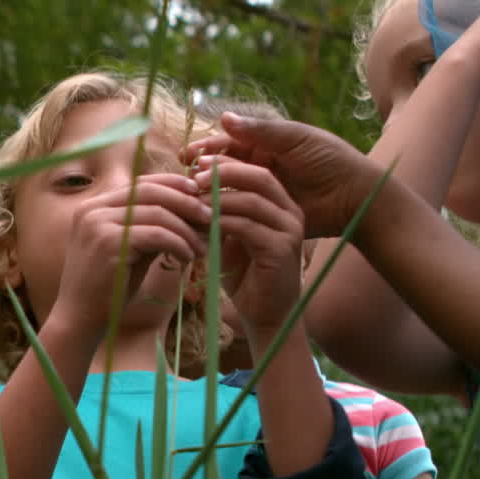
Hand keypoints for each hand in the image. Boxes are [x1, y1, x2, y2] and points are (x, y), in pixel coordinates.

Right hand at [52, 173, 210, 329]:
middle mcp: (92, 209)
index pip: (141, 184)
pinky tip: (188, 257)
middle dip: (185, 202)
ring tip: (201, 247)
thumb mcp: (131, 249)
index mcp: (94, 206)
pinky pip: (157, 235)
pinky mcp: (109, 243)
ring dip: (186, 229)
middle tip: (209, 217)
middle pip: (150, 191)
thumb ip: (152, 227)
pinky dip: (179, 244)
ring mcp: (98, 224)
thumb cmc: (108, 287)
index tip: (199, 196)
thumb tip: (192, 210)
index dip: (173, 185)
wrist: (81, 318)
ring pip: (158, 213)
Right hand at [182, 113, 382, 239]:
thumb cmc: (330, 160)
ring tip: (194, 196)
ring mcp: (258, 190)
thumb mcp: (296, 139)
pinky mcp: (262, 213)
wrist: (353, 196)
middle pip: (220, 165)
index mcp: (264, 144)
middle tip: (188, 179)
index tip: (187, 156)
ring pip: (224, 188)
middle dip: (201, 170)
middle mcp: (256, 166)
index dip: (205, 148)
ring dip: (207, 191)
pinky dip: (219, 210)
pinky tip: (206, 213)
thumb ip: (261, 130)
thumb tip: (224, 118)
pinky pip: (235, 210)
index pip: (226, 143)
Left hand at [193, 158, 305, 334]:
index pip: (256, 170)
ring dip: (217, 197)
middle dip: (223, 172)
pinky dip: (220, 222)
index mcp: (280, 204)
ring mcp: (290, 229)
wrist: (265, 316)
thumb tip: (188, 189)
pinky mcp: (282, 248)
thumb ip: (218, 213)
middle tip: (192, 174)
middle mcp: (291, 211)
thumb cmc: (245, 277)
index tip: (194, 161)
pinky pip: (247, 225)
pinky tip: (199, 225)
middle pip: (259, 176)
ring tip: (190, 198)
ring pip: (252, 199)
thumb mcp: (228, 238)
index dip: (226, 163)